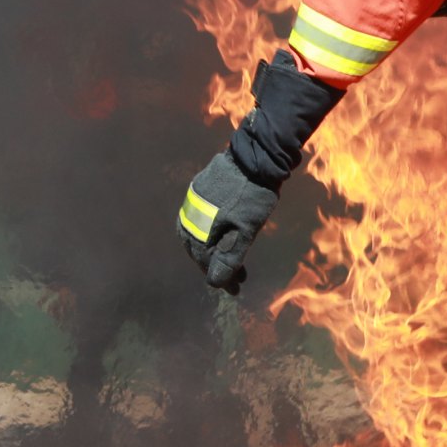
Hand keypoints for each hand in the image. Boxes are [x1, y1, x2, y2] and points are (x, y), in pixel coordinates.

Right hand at [177, 151, 279, 294]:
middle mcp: (189, 215)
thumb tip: (214, 284)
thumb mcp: (246, 231)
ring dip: (215, 252)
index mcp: (198, 226)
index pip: (205, 261)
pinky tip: (225, 238)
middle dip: (218, 266)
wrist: (257, 157)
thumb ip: (229, 258)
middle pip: (199, 250)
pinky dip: (213, 234)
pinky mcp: (200, 191)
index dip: (221, 278)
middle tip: (238, 278)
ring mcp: (193, 202)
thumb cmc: (254, 196)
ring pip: (199, 235)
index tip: (236, 289)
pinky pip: (201, 221)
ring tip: (233, 263)